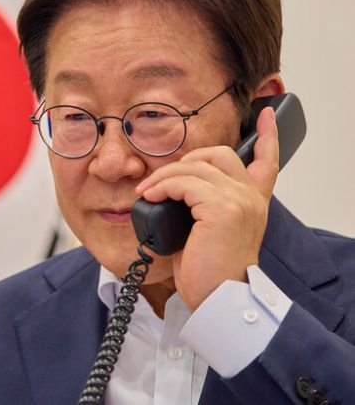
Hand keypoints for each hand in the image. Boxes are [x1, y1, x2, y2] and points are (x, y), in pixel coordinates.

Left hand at [134, 107, 279, 311]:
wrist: (217, 299)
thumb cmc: (208, 271)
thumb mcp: (208, 231)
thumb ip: (203, 205)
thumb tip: (170, 189)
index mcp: (252, 202)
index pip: (267, 161)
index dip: (268, 135)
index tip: (267, 115)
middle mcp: (251, 198)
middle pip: (218, 155)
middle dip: (184, 160)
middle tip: (160, 181)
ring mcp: (239, 201)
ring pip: (195, 166)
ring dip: (163, 176)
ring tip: (147, 192)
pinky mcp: (222, 208)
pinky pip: (183, 182)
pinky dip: (161, 186)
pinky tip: (149, 197)